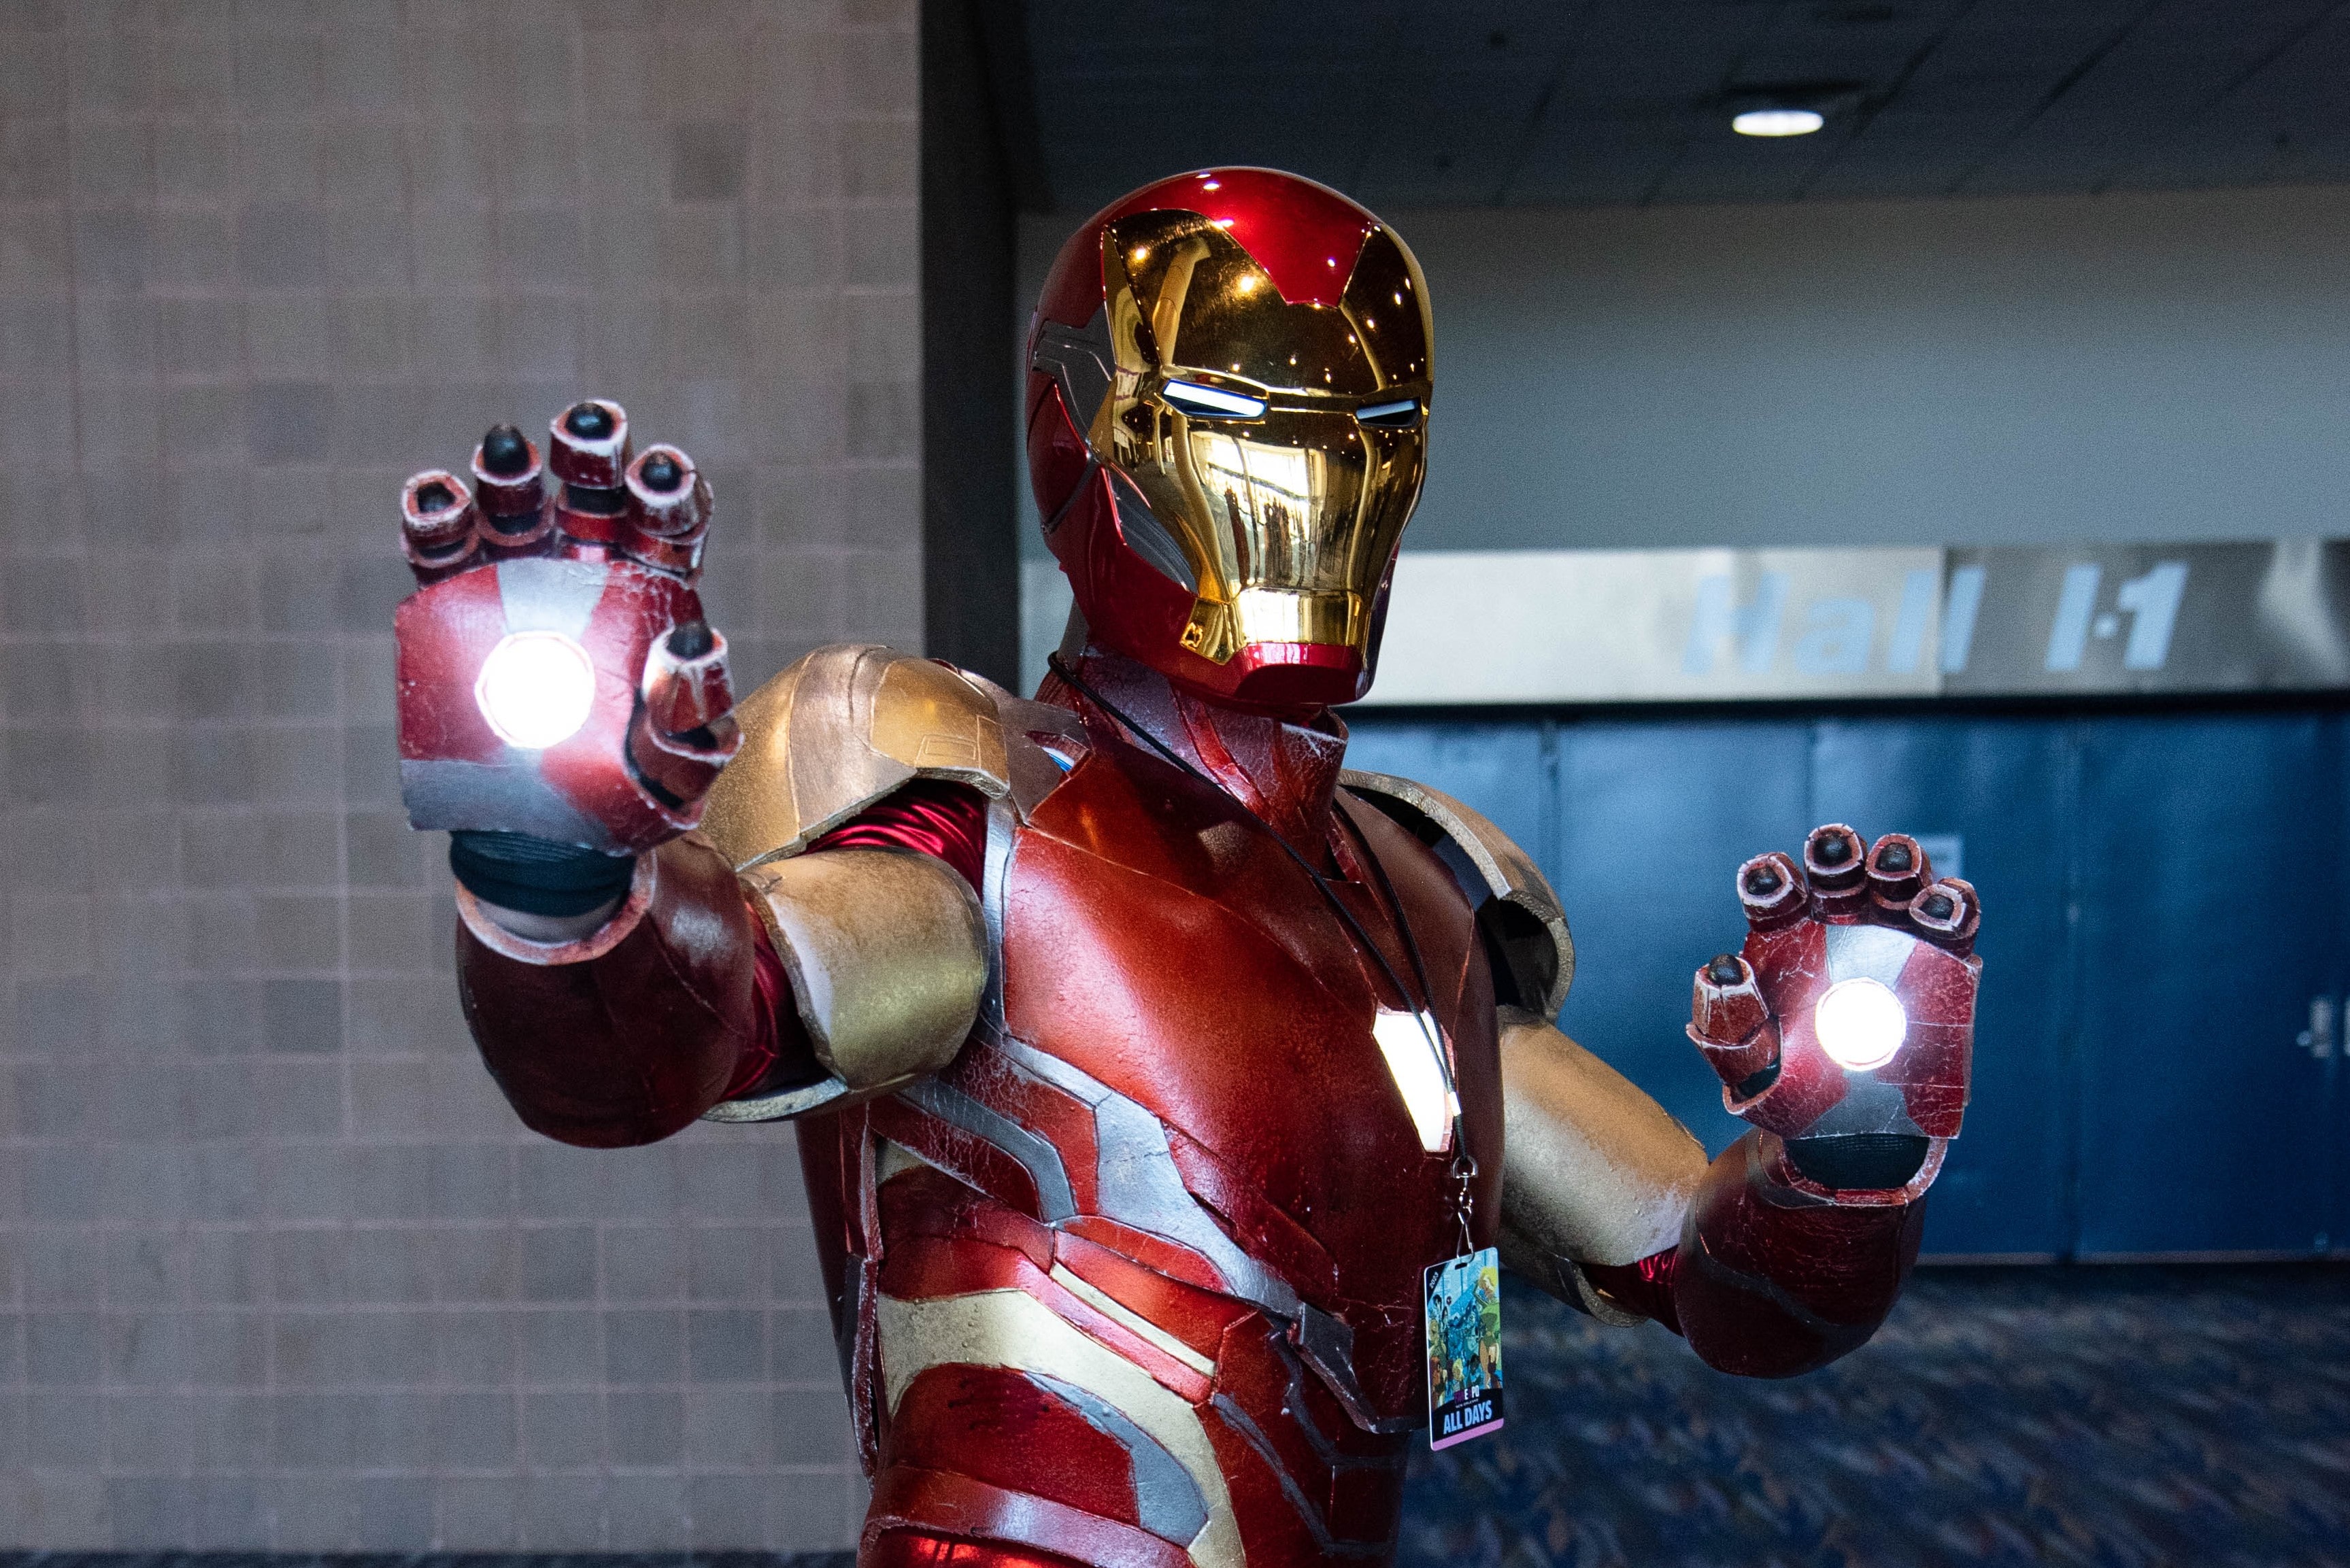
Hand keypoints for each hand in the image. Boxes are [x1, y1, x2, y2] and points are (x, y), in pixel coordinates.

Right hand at [395, 400, 740, 854]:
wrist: (552, 834)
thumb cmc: (633, 790)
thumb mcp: (676, 763)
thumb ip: (690, 712)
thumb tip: (698, 644)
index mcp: (654, 588)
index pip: (668, 522)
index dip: (668, 492)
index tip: (661, 478)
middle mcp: (587, 568)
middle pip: (592, 493)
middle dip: (592, 454)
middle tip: (592, 430)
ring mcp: (518, 580)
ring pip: (513, 506)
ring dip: (509, 471)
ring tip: (508, 451)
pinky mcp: (455, 607)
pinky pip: (440, 552)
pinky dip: (433, 518)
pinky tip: (436, 497)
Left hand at [1687, 825, 1979, 1202]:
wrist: (1852, 1140)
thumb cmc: (1788, 1093)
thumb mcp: (1749, 1069)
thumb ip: (1729, 1026)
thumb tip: (1720, 969)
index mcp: (1784, 937)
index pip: (1776, 893)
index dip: (1772, 879)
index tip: (1772, 883)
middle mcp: (1839, 926)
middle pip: (1839, 873)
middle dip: (1836, 854)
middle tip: (1833, 855)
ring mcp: (1894, 938)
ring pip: (1899, 883)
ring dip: (1897, 863)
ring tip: (1892, 866)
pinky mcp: (1944, 962)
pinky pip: (1954, 922)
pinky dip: (1954, 902)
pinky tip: (1940, 902)